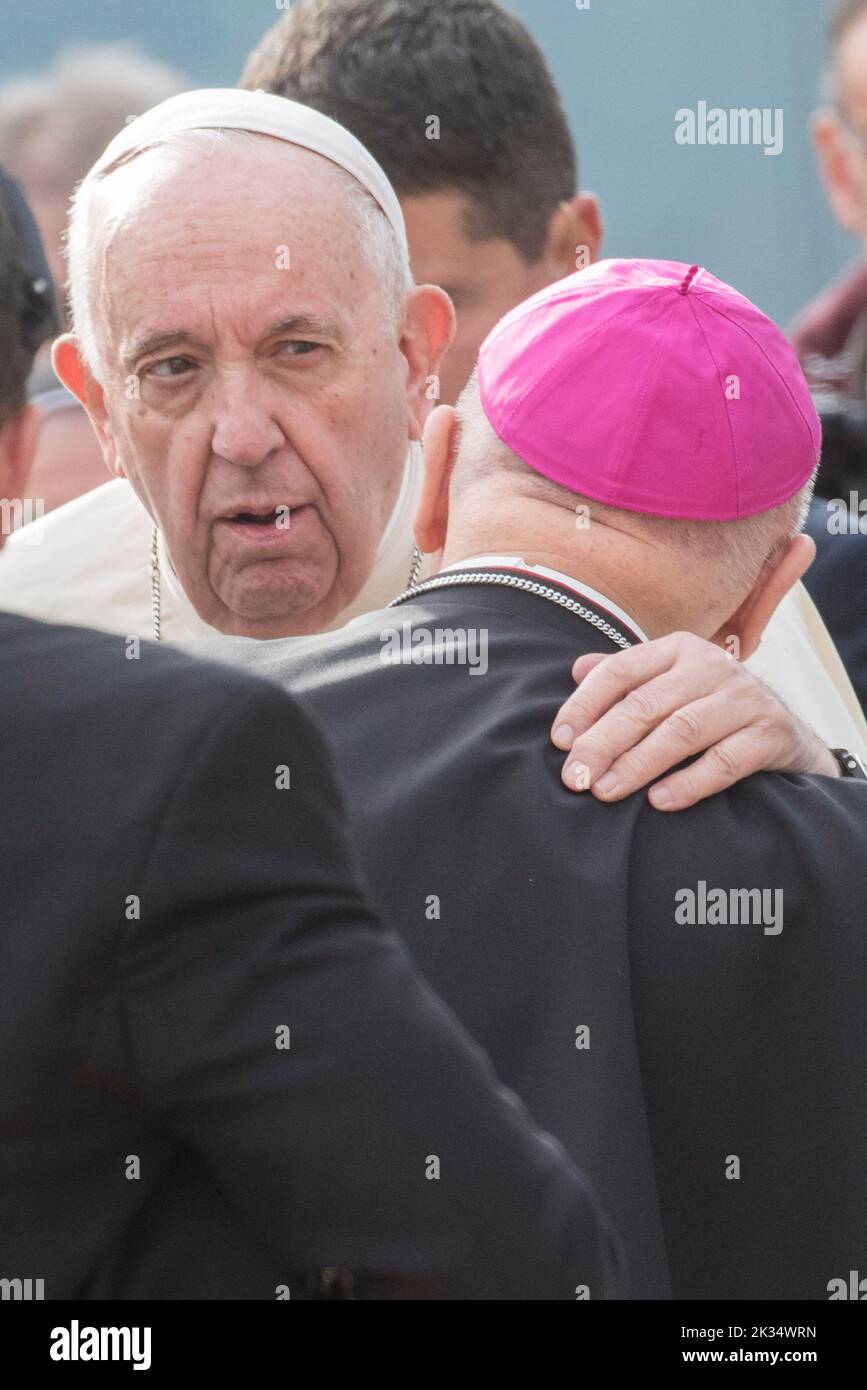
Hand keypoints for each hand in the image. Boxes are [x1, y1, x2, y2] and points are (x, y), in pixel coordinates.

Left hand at [550, 631, 838, 810]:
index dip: (584, 705)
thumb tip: (576, 669)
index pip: (620, 670)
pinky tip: (659, 801)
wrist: (788, 737)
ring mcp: (745, 699)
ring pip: (681, 731)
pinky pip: (724, 761)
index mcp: (679, 650)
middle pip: (646, 704)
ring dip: (638, 764)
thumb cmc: (713, 712)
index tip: (560, 741)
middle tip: (575, 777)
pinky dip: (689, 783)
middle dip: (603, 743)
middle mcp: (713, 666)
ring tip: (606, 791)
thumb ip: (628, 679)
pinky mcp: (770, 734)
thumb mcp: (671, 686)